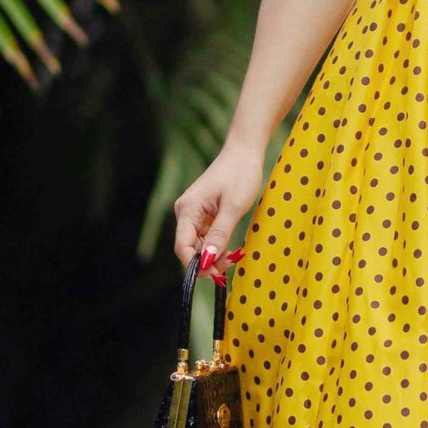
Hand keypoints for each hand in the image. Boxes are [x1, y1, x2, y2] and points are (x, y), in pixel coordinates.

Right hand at [172, 139, 264, 269]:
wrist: (244, 153)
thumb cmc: (240, 175)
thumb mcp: (233, 207)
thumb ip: (219, 234)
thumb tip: (207, 260)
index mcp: (187, 209)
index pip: (182, 246)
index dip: (196, 264)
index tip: (216, 275)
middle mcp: (185, 212)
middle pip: (189, 248)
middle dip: (207, 261)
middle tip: (230, 266)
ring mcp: (193, 213)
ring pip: (198, 244)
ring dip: (213, 255)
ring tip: (234, 257)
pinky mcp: (203, 214)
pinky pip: (206, 237)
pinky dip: (216, 245)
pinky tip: (231, 250)